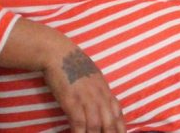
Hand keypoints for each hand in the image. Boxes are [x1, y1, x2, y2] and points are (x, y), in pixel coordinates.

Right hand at [0, 18, 124, 132]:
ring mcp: (86, 98)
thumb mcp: (92, 75)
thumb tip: (101, 100)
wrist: (59, 53)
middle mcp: (99, 95)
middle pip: (110, 121)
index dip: (121, 126)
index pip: (118, 111)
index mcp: (104, 89)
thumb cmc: (73, 62)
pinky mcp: (72, 101)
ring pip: (95, 125)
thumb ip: (98, 89)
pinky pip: (79, 122)